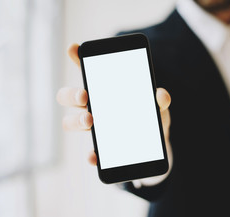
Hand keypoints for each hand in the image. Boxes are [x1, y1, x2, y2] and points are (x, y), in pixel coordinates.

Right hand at [56, 44, 171, 165]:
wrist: (153, 149)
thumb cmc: (150, 120)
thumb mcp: (158, 108)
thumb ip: (160, 100)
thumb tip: (160, 94)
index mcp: (105, 90)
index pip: (87, 70)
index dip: (77, 57)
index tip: (74, 48)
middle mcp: (93, 107)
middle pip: (69, 96)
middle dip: (72, 93)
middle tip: (85, 95)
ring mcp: (94, 128)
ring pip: (70, 122)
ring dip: (76, 120)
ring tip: (90, 121)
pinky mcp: (101, 150)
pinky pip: (90, 152)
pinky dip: (91, 154)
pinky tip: (96, 156)